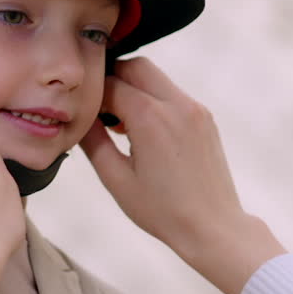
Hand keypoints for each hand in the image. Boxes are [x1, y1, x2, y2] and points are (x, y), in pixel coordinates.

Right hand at [79, 57, 284, 293]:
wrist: (212, 226)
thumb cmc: (163, 211)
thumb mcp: (117, 180)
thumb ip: (93, 142)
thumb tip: (79, 120)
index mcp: (151, 118)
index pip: (111, 85)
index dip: (91, 96)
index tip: (80, 110)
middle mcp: (177, 105)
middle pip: (136, 67)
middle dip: (113, 79)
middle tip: (99, 107)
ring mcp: (195, 109)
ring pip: (156, 78)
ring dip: (134, 89)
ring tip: (120, 123)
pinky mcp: (205, 118)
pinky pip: (173, 94)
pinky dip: (154, 100)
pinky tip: (144, 130)